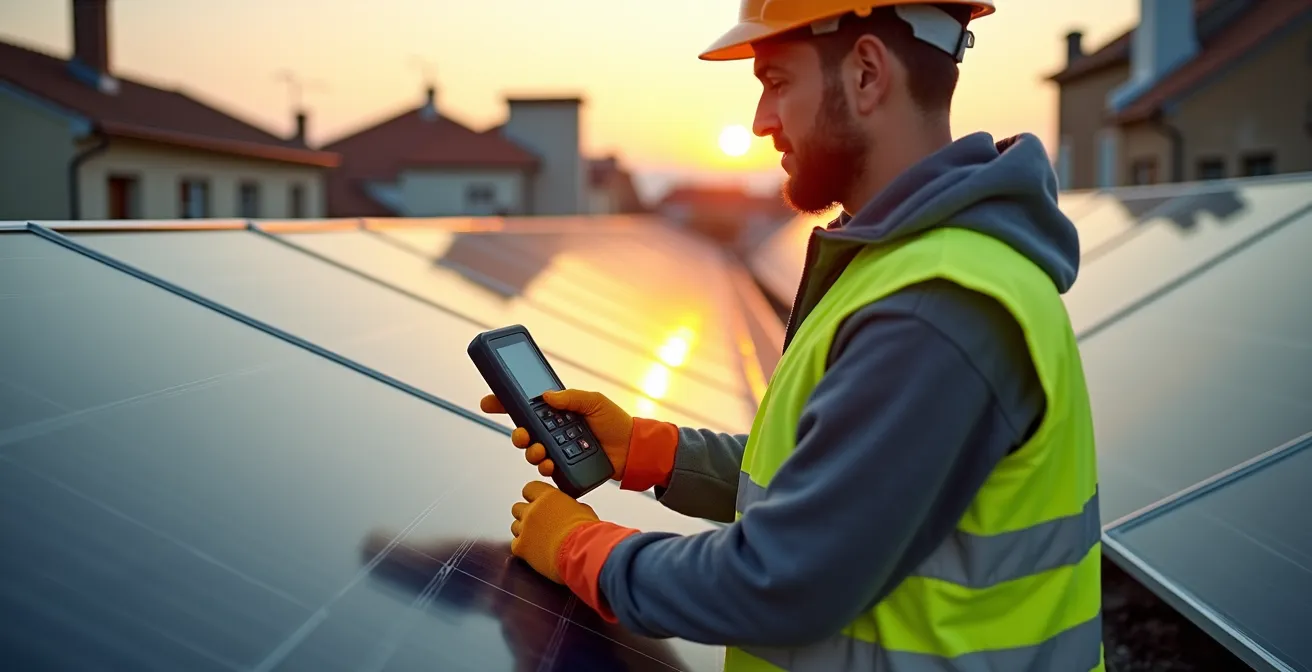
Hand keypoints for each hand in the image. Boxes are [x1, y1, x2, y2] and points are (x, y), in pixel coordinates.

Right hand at [480, 389, 633, 479]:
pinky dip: (544, 466)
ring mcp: (558, 450)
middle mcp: (553, 431)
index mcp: (557, 412)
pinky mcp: (564, 468)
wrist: (632, 449)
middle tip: (523, 435)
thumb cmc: (615, 422)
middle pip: (524, 432)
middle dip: (518, 435)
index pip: (525, 407)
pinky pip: (546, 469)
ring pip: (532, 452)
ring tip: (542, 451)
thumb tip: (546, 396)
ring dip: (531, 452)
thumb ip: (571, 397)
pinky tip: (550, 463)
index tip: (488, 402)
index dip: (504, 404)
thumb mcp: (594, 402)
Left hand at [509, 481, 599, 582]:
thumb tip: (569, 509)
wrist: (582, 551)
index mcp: (548, 496)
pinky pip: (515, 544)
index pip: (530, 488)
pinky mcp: (521, 546)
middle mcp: (533, 510)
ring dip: (524, 531)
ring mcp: (525, 528)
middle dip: (527, 515)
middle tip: (539, 524)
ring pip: (515, 526)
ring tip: (539, 539)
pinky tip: (536, 551)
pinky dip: (524, 548)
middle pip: (518, 508)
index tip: (539, 503)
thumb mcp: (582, 510)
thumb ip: (568, 506)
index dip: (534, 496)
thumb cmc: (586, 532)